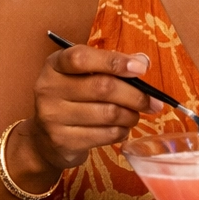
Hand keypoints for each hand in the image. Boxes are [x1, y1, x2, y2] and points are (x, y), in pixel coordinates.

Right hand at [22, 45, 159, 172]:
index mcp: (55, 65)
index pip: (81, 58)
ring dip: (131, 115)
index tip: (140, 69)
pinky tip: (121, 128)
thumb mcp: (86, 75)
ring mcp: (52, 116)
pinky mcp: (62, 140)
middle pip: (103, 88)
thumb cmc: (74, 98)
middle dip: (136, 95)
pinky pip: (105, 135)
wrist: (44, 137)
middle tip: (154, 102)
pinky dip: (122, 132)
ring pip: (108, 113)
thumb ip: (112, 64)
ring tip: (135, 115)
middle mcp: (48, 88)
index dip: (114, 62)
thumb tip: (142, 61)